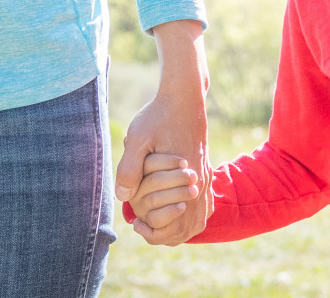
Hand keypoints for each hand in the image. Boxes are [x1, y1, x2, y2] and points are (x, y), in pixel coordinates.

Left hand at [114, 19, 209, 245]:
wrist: (184, 96)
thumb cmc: (159, 115)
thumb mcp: (138, 138)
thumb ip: (130, 168)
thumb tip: (122, 196)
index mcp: (183, 178)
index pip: (173, 225)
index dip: (153, 231)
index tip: (137, 223)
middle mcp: (199, 181)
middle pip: (190, 227)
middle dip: (168, 235)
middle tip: (144, 227)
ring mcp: (206, 176)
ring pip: (200, 217)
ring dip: (182, 227)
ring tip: (159, 225)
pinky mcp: (207, 169)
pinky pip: (206, 203)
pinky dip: (195, 215)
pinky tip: (180, 212)